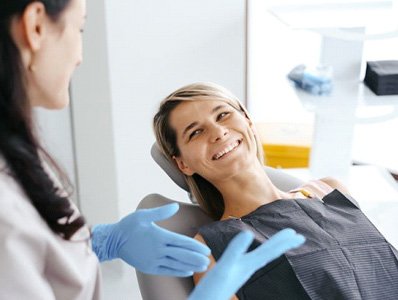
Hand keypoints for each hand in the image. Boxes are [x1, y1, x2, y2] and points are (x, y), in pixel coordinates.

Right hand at [91, 203, 209, 276]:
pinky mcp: (149, 267)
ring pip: (176, 264)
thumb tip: (175, 206)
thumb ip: (160, 212)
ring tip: (203, 267)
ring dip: (191, 265)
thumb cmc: (129, 226)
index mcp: (159, 236)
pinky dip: (178, 271)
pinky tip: (188, 271)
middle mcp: (158, 249)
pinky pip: (167, 270)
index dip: (195, 246)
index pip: (182, 242)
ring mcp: (154, 260)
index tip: (207, 249)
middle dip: (196, 258)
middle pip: (182, 254)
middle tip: (209, 260)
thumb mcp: (143, 215)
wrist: (113, 241)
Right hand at [188, 228, 304, 299]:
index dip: (283, 241)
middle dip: (283, 244)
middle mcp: (247, 268)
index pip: (270, 251)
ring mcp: (241, 272)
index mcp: (247, 265)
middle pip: (270, 254)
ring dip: (273, 249)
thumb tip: (248, 232)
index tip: (297, 234)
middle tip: (299, 236)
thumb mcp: (223, 268)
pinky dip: (258, 255)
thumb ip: (235, 250)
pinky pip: (251, 261)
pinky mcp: (233, 275)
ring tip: (280, 244)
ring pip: (262, 258)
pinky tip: (255, 257)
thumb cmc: (212, 291)